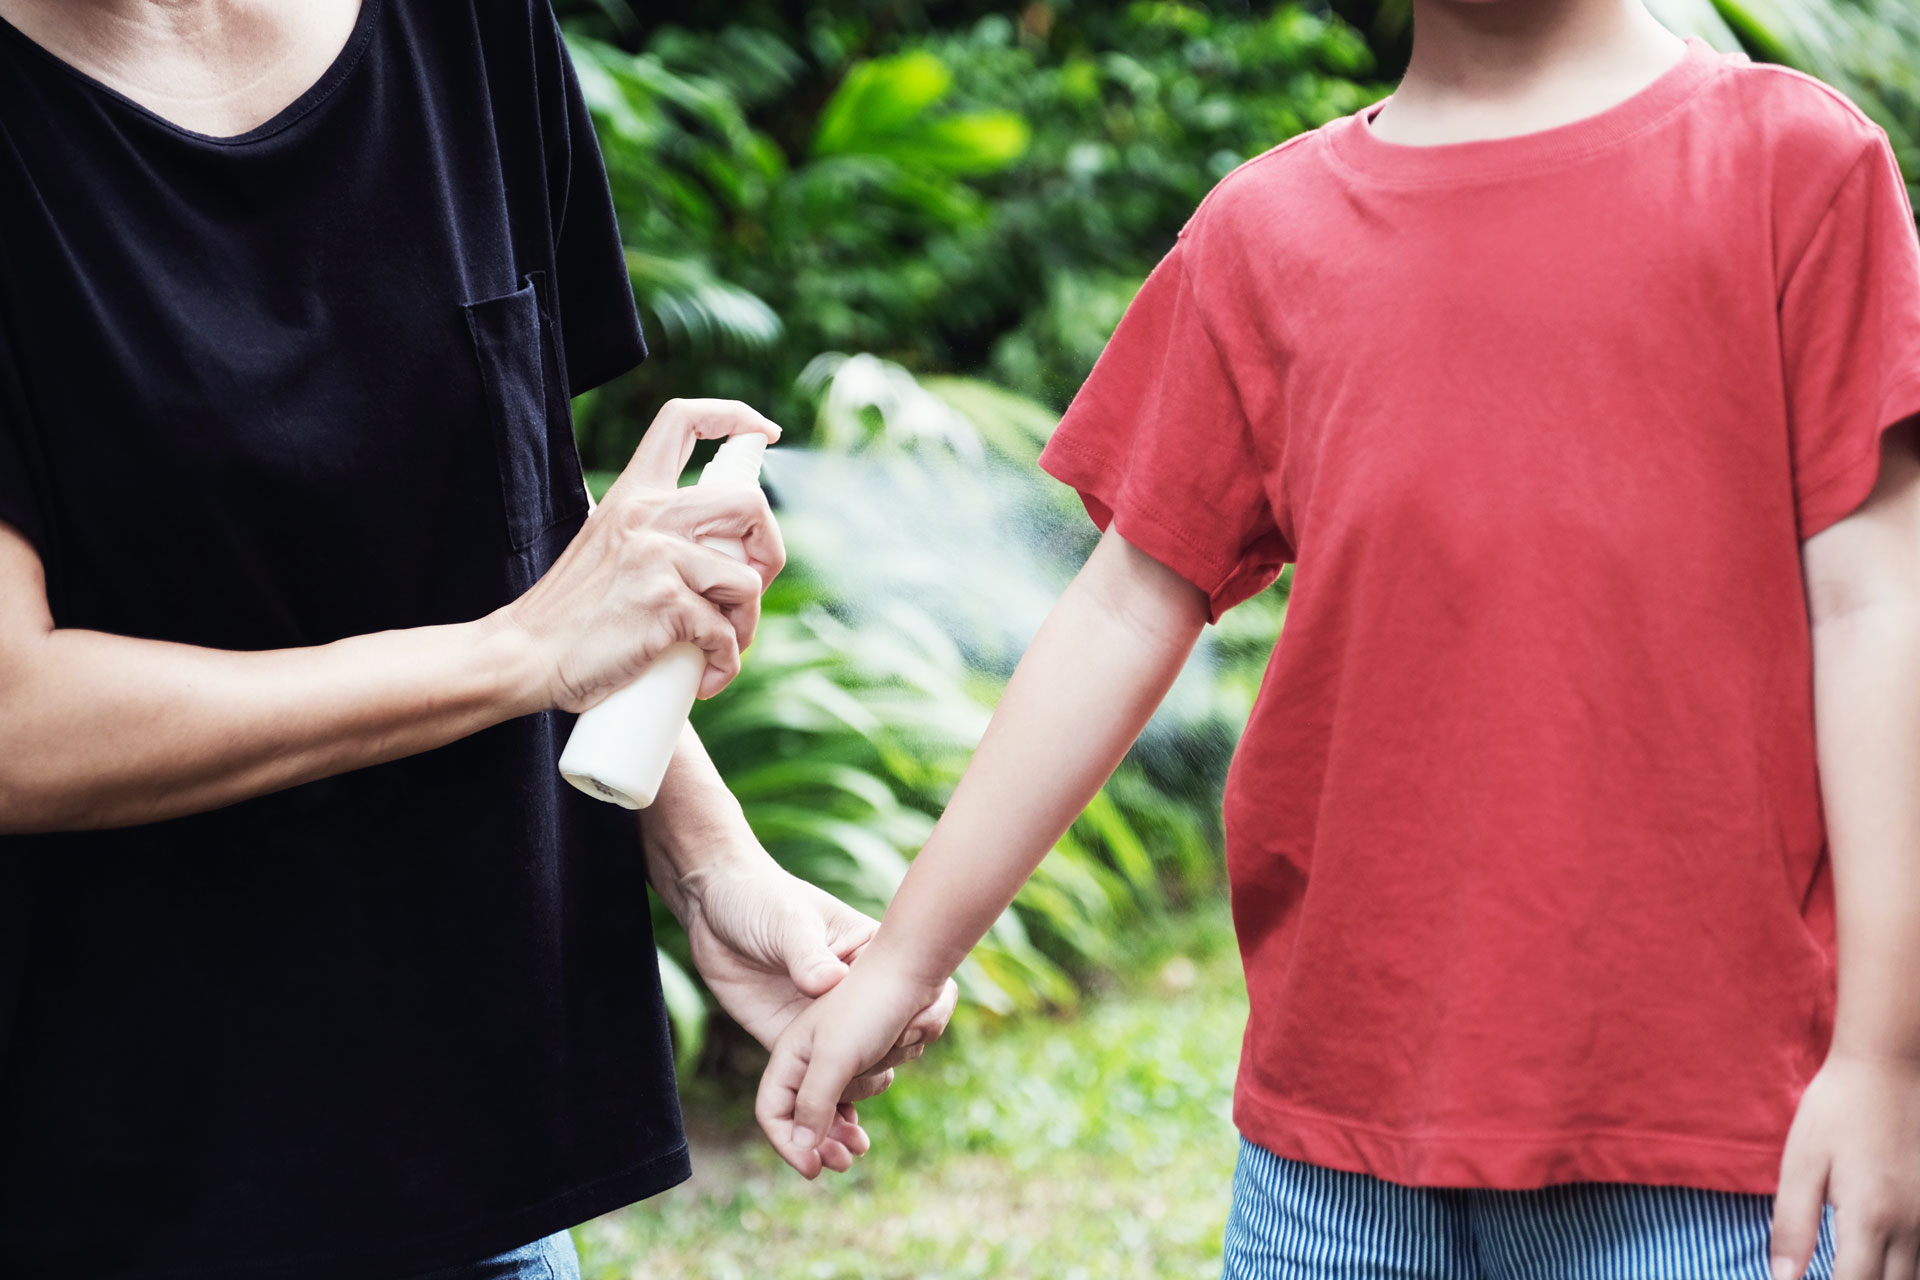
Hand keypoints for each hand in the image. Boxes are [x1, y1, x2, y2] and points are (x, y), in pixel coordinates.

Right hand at [495, 399, 787, 711]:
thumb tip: (714, 553)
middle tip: (750, 589)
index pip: (682, 420)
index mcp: (632, 494)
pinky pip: (725, 634)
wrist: (523, 656)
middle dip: (770, 550)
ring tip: (720, 649)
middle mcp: (647, 514)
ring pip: (746, 581)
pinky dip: (725, 664)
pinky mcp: (664, 604)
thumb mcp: (605, 546)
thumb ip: (649, 534)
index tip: (766, 432)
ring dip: (746, 626)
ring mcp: (657, 557)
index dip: (735, 415)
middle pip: (749, 502)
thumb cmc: (568, 615)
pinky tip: (705, 678)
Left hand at [676, 857, 956, 1173]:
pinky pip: (812, 1085)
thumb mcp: (786, 919)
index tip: (893, 1058)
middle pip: (874, 1051)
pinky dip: (821, 1117)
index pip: (891, 1006)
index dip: (897, 1034)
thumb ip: (805, 952)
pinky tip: (828, 1147)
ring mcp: (820, 1022)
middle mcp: (848, 998)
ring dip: (846, 1116)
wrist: (716, 902)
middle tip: (860, 1130)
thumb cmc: (759, 898)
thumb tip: (829, 983)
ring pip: (847, 1076)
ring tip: (845, 1154)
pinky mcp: (789, 1038)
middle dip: (871, 1092)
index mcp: (864, 960)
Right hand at [756, 954, 950, 1178]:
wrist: (914, 963)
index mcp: (791, 1054)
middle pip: (804, 1114)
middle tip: (846, 1163)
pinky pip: (863, 1081)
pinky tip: (877, 1103)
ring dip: (846, 1121)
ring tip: (861, 1145)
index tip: (814, 1169)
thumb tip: (804, 1148)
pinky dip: (868, 1091)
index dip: (788, 1143)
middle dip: (822, 1141)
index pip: (772, 1111)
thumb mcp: (835, 1056)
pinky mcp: (867, 1044)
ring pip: (837, 1100)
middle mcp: (810, 1054)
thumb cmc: (871, 1003)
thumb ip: (815, 1100)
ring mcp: (839, 1050)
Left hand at [1771, 1051, 1919, 1279]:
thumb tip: (1782, 1278)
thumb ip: (1793, 1225)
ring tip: (1852, 1267)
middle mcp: (1911, 1226)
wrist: (1889, 1068)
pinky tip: (1880, 1259)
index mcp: (1870, 1219)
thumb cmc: (1837, 1111)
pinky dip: (1906, 1267)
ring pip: (1914, 1277)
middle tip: (1832, 1274)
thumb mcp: (1801, 1163)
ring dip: (1885, 1279)